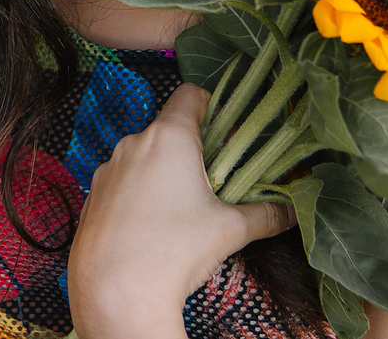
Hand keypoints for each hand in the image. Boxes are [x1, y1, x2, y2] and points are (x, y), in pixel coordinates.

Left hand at [67, 83, 295, 338]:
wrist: (116, 292)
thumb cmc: (175, 251)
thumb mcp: (230, 230)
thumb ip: (266, 215)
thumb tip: (292, 212)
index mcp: (170, 138)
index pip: (190, 95)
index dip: (211, 106)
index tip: (225, 132)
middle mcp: (134, 143)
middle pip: (169, 129)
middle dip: (193, 149)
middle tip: (213, 182)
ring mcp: (109, 168)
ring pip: (144, 156)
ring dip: (163, 172)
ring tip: (181, 210)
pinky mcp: (94, 194)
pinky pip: (123, 181)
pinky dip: (138, 193)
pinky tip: (151, 227)